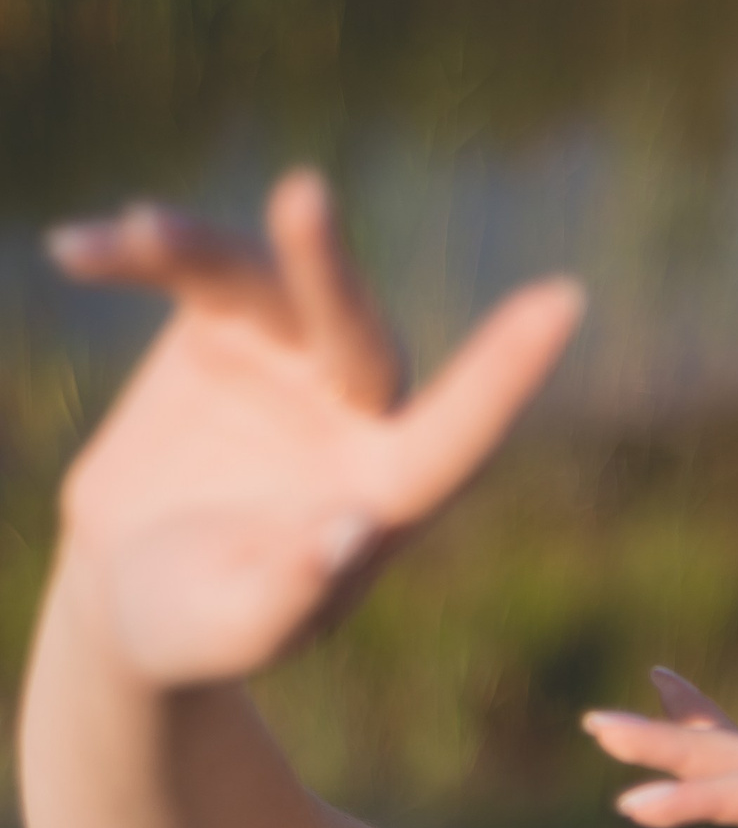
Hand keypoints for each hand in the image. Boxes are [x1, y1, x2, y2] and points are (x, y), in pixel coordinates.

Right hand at [48, 171, 582, 686]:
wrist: (128, 589)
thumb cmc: (196, 630)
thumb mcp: (233, 630)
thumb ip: (290, 593)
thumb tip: (350, 531)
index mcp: (387, 493)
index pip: (460, 431)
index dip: (507, 371)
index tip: (566, 299)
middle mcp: (355, 412)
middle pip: (355, 327)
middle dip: (326, 268)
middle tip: (302, 197)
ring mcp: (292, 359)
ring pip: (267, 280)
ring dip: (200, 250)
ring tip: (138, 232)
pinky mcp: (225, 325)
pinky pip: (192, 268)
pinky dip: (140, 256)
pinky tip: (80, 251)